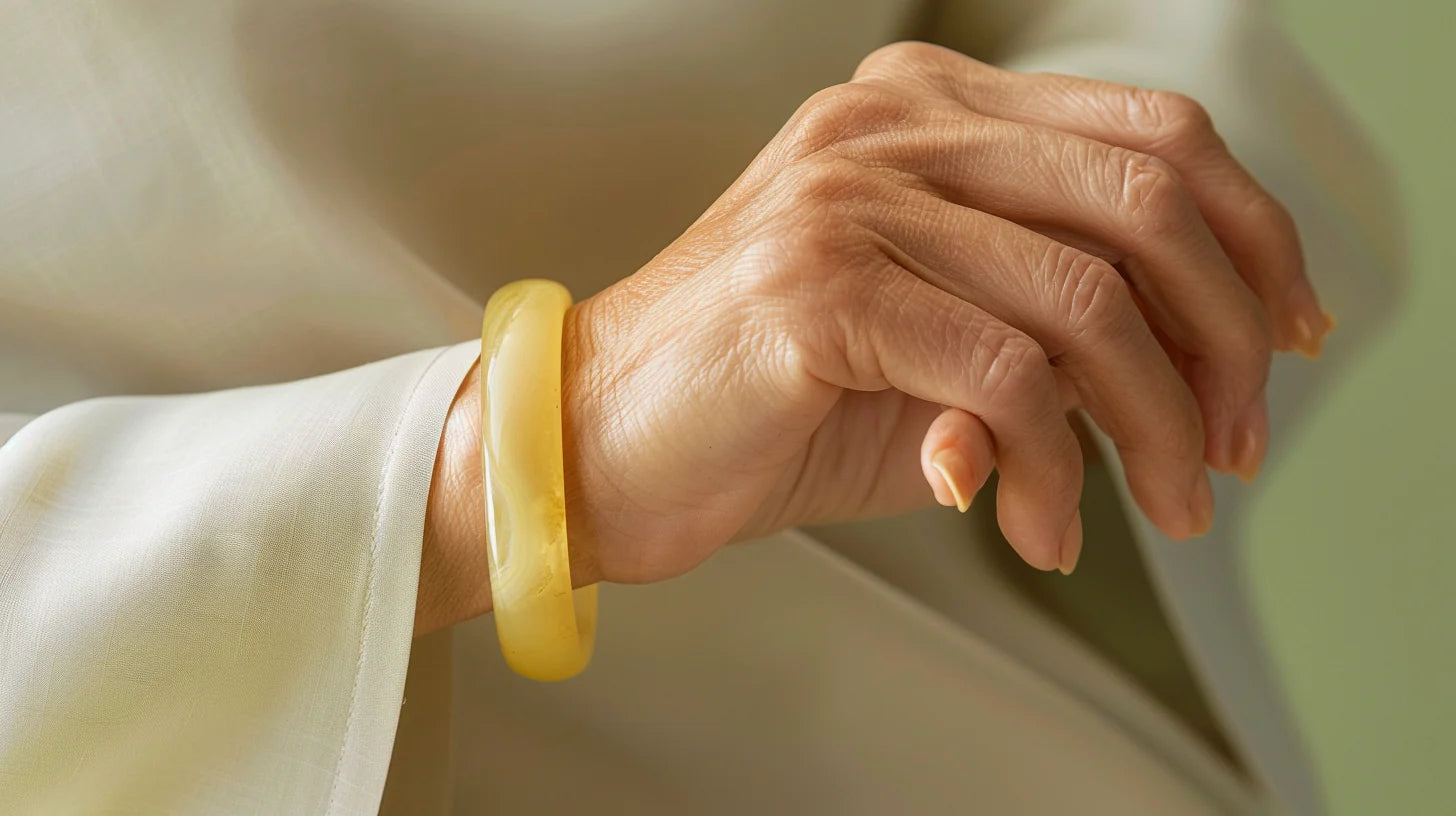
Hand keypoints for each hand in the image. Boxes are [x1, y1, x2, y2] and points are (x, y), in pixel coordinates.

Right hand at [418, 42, 1327, 633]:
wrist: (595, 446)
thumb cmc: (763, 401)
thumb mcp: (935, 347)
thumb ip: (1052, 330)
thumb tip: (1195, 374)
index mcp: (924, 111)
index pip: (1148, 136)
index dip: (1250, 238)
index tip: (1282, 340)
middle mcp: (891, 127)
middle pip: (1144, 200)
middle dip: (1222, 342)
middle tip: (1228, 449)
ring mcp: (850, 197)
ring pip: (1088, 300)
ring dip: (1149, 429)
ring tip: (1155, 509)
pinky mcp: (818, 287)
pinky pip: (1004, 377)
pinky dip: (1049, 471)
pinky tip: (1034, 525)